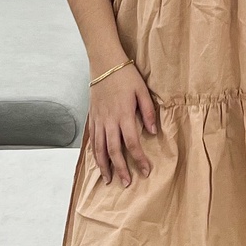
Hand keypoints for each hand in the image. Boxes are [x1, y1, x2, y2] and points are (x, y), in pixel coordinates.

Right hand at [88, 62, 155, 187]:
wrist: (104, 62)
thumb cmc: (126, 75)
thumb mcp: (142, 91)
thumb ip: (149, 112)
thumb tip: (153, 132)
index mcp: (124, 115)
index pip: (132, 143)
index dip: (139, 159)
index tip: (145, 171)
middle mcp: (109, 120)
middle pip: (114, 151)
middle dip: (120, 169)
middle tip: (126, 183)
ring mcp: (98, 119)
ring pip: (99, 148)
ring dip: (104, 165)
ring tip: (108, 179)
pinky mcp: (92, 116)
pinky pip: (92, 139)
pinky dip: (94, 152)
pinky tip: (98, 161)